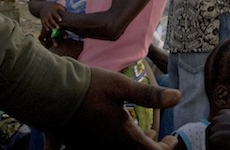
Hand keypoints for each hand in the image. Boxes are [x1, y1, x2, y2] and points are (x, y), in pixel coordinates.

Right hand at [39, 2, 64, 30]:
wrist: (42, 7)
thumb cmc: (53, 7)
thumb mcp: (57, 5)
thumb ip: (61, 8)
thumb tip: (67, 11)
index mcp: (51, 10)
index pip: (55, 13)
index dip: (57, 17)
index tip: (60, 20)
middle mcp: (47, 13)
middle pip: (50, 19)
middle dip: (54, 23)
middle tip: (58, 27)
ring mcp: (44, 17)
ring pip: (46, 22)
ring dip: (50, 26)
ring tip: (54, 30)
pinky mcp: (42, 19)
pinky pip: (43, 23)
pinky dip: (45, 27)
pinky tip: (48, 30)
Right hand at [61, 67, 180, 148]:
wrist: (51, 93)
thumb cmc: (88, 87)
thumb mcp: (122, 86)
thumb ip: (150, 95)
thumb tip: (178, 97)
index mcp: (124, 136)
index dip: (166, 147)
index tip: (172, 138)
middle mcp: (110, 148)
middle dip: (150, 147)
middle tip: (156, 135)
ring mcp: (94, 149)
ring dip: (133, 146)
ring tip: (141, 132)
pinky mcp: (80, 146)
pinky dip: (115, 145)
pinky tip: (113, 133)